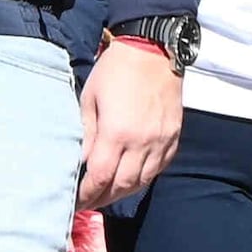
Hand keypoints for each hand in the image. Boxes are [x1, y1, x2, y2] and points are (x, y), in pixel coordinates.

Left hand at [76, 39, 182, 210]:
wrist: (152, 49)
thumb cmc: (115, 70)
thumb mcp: (90, 98)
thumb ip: (86, 134)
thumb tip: (81, 162)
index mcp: (117, 132)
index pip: (100, 177)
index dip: (87, 194)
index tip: (77, 201)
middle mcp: (142, 142)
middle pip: (122, 185)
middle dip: (104, 198)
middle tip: (90, 202)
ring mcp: (161, 140)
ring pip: (143, 180)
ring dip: (124, 191)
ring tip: (109, 194)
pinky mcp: (174, 136)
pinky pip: (160, 167)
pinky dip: (145, 177)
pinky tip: (133, 178)